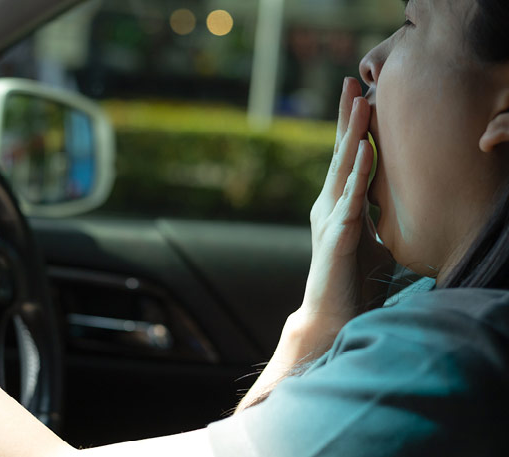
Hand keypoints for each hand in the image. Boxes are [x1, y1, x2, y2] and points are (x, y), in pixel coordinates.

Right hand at [297, 78, 393, 337]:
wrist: (332, 317)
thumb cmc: (353, 283)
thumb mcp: (372, 244)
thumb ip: (380, 222)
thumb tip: (402, 209)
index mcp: (337, 206)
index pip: (346, 160)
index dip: (352, 129)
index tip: (359, 98)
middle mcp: (328, 205)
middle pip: (339, 154)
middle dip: (346, 117)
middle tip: (349, 82)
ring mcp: (329, 218)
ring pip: (342, 168)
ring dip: (352, 134)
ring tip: (359, 104)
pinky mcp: (336, 235)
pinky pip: (350, 198)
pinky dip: (358, 172)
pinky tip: (364, 149)